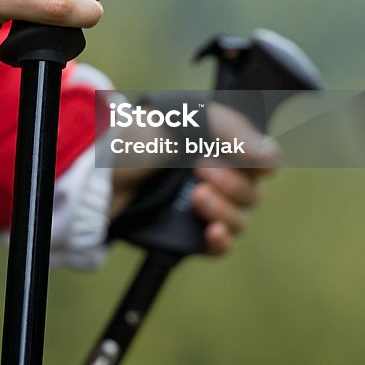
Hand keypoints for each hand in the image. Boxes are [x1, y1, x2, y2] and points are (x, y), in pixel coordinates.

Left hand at [110, 102, 278, 255]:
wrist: (93, 174)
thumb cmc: (136, 137)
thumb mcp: (182, 120)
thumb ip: (229, 132)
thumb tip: (270, 154)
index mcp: (220, 143)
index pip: (263, 159)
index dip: (257, 162)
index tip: (237, 156)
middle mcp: (216, 174)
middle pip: (253, 191)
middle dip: (233, 183)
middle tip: (200, 170)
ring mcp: (202, 204)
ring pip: (240, 218)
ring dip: (225, 209)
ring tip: (197, 198)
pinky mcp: (186, 231)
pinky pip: (220, 244)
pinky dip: (221, 240)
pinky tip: (212, 232)